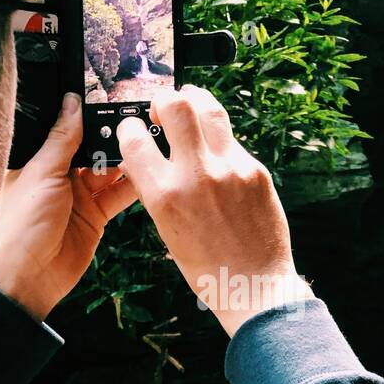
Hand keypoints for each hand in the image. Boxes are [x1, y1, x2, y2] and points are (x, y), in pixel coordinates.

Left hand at [0, 92, 136, 319]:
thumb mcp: (42, 173)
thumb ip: (63, 139)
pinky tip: (149, 171)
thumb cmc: (22, 224)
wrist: (30, 277)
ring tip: (148, 141)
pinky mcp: (96, 215)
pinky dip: (133, 186)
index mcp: (37, 160)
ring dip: (126, 159)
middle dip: (112, 136)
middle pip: (91, 148)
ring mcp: (80, 196)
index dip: (87, 116)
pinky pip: (119, 195)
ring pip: (108, 170)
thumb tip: (72, 102)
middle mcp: (59, 175)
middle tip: (138, 119)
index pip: (66, 130)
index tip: (112, 99)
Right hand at [116, 84, 313, 337]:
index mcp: (165, 196)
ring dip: (195, 101)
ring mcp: (231, 168)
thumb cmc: (206, 266)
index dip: (128, 128)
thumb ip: (154, 189)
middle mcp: (197, 175)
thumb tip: (142, 157)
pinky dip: (218, 142)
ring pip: (210, 109)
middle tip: (164, 108)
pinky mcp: (256, 170)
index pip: (134, 139)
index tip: (132, 129)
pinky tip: (216, 154)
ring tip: (190, 108)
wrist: (254, 284)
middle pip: (176, 105)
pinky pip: (231, 142)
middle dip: (164, 99)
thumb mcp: (166, 230)